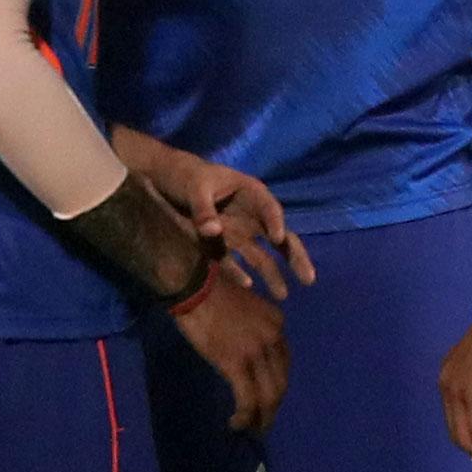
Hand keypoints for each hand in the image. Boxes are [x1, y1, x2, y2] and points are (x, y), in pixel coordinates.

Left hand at [153, 156, 315, 301]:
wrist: (162, 181)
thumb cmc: (185, 176)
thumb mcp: (194, 187)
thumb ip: (203, 209)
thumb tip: (214, 232)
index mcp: (250, 193)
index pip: (269, 208)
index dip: (275, 222)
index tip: (277, 239)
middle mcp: (250, 216)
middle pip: (278, 237)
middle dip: (293, 256)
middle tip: (308, 278)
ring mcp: (237, 233)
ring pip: (261, 255)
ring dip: (272, 274)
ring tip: (283, 296)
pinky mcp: (220, 246)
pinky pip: (234, 262)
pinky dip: (240, 273)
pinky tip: (248, 286)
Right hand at [173, 270, 289, 433]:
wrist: (194, 286)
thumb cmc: (211, 292)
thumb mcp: (244, 308)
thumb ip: (252, 330)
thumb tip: (245, 355)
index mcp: (276, 323)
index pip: (283, 363)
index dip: (276, 384)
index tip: (266, 398)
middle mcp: (273, 338)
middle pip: (280, 382)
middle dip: (273, 406)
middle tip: (262, 422)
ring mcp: (256, 351)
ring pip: (268, 395)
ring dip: (262, 417)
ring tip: (252, 429)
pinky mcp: (236, 363)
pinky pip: (247, 399)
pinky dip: (244, 416)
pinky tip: (236, 423)